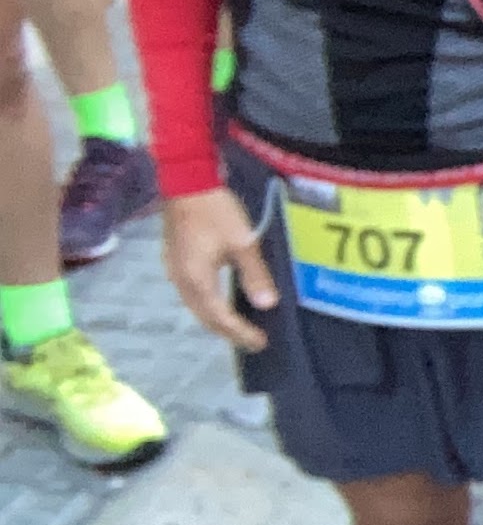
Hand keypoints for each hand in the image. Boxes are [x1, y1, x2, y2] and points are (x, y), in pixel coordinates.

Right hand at [162, 188, 274, 350]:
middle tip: (252, 342)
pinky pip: (191, 292)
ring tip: (238, 328)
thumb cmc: (215, 211)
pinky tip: (220, 303)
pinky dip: (208, 304)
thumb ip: (254, 274)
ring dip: (216, 319)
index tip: (259, 343)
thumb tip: (266, 305)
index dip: (240, 332)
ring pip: (195, 305)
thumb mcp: (242, 242)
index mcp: (196, 279)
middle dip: (227, 332)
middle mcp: (180, 280)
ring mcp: (174, 269)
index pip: (219, 317)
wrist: (186, 181)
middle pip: (203, 316)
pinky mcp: (175, 259)